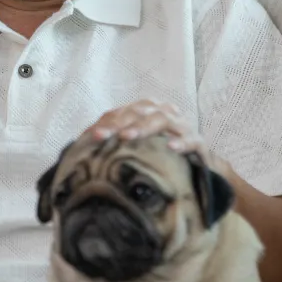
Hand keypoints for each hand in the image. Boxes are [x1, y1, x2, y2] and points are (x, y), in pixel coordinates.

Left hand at [89, 100, 204, 154]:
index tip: (91, 135)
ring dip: (144, 127)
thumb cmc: (162, 158)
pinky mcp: (199, 143)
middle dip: (119, 122)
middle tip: (102, 135)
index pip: (123, 112)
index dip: (106, 122)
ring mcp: (183, 127)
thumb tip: (81, 149)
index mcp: (148, 113)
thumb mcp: (138, 150)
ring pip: (163, 119)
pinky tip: (171, 147)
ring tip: (127, 137)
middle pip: (140, 111)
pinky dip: (182, 141)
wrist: (200, 170)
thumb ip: (115, 145)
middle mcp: (165, 114)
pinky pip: (192, 140)